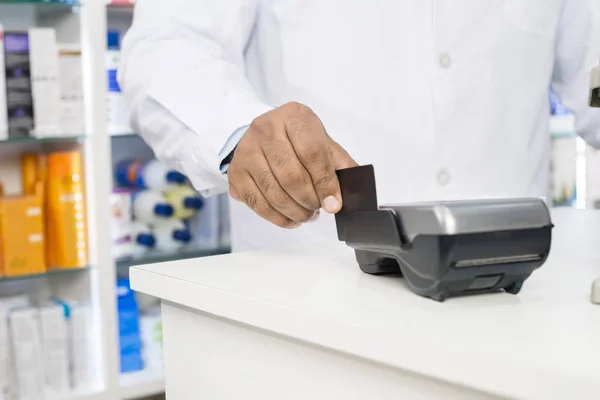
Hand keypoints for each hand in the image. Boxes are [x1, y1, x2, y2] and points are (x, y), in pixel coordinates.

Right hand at [227, 102, 357, 228]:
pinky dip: (278, 218)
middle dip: (310, 200)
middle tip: (318, 208)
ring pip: (274, 193)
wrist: (262, 135)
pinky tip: (290, 218)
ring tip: (307, 214)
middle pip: (291, 176)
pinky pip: (258, 203)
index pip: (312, 153)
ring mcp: (246, 151)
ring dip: (295, 211)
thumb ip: (339, 163)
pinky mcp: (235, 172)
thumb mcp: (322, 142)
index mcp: (293, 116)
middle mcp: (265, 129)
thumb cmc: (297, 139)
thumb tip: (354, 190)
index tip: (334, 204)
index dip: (325, 182)